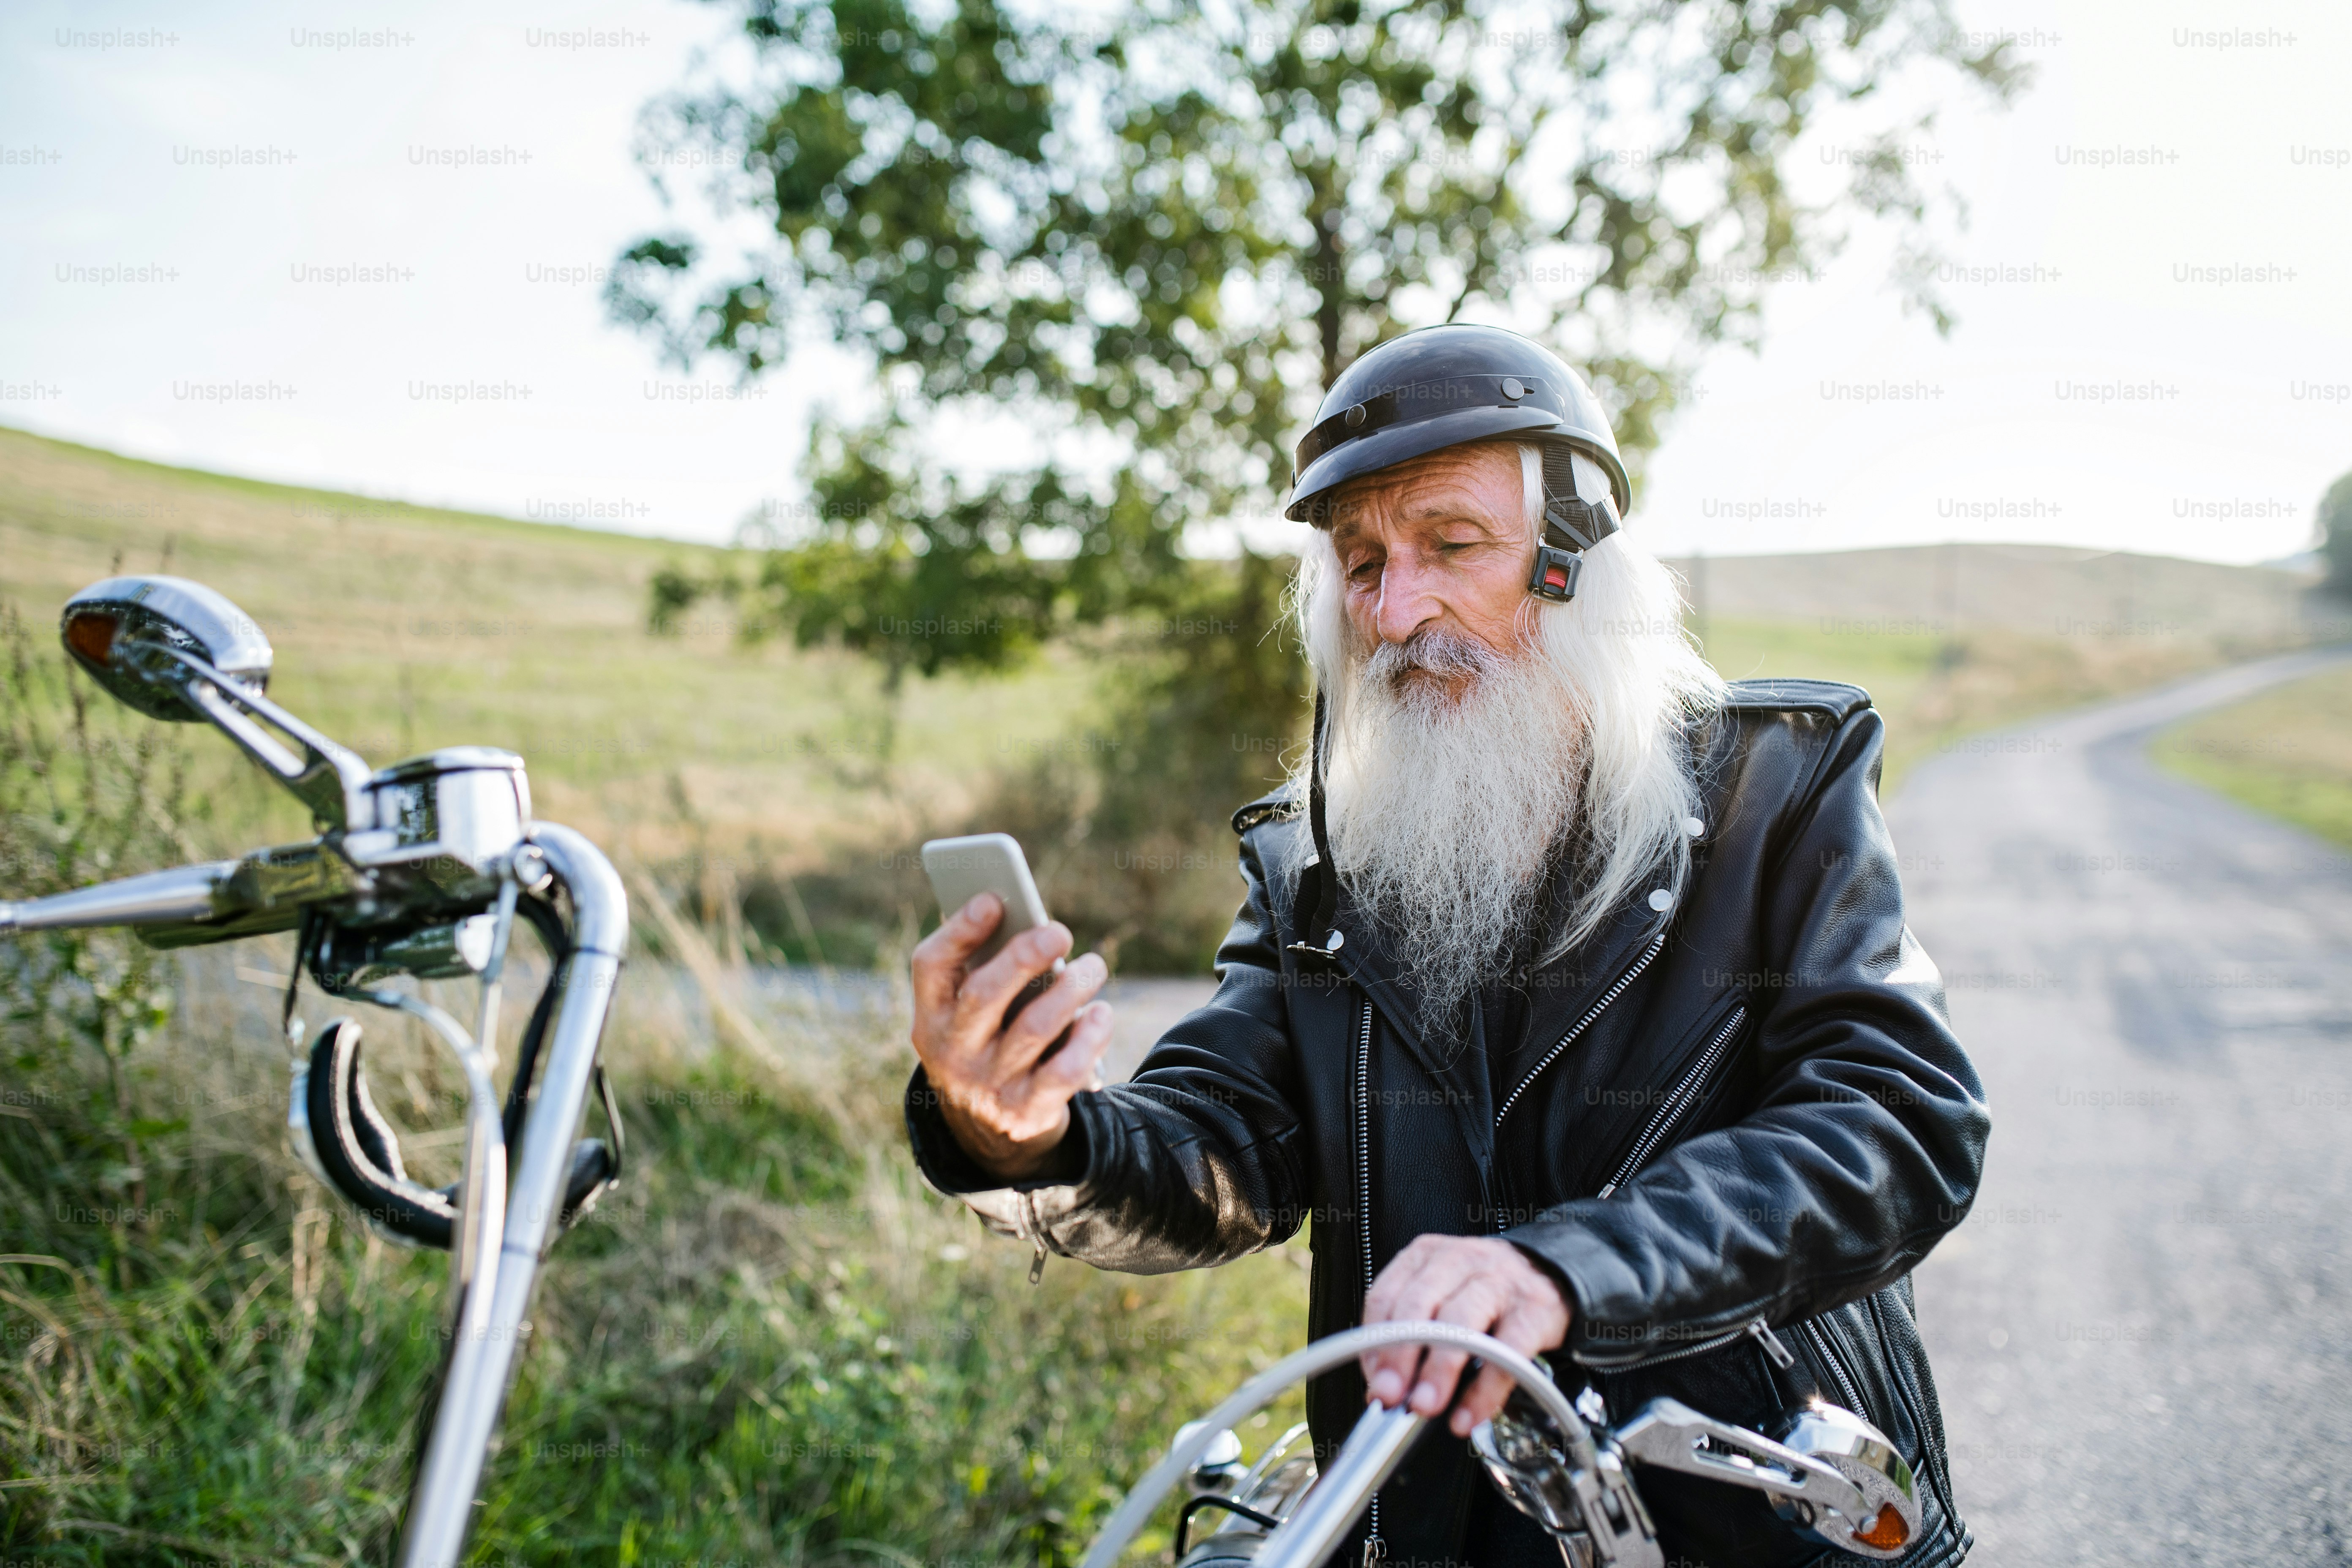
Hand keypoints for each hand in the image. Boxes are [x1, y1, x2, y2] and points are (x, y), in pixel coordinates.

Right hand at [909, 893, 1115, 1183]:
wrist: (990, 1132)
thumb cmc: (988, 1044)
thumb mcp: (968, 1017)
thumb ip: (985, 971)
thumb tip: (1024, 918)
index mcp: (931, 1018)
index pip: (931, 966)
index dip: (960, 930)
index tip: (993, 899)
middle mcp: (952, 1053)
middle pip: (984, 994)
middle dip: (1024, 956)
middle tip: (1059, 930)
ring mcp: (989, 1086)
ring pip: (1035, 1027)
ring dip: (1071, 988)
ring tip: (1093, 966)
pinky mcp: (1027, 1111)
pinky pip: (1066, 1069)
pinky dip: (1090, 1036)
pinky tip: (1101, 1013)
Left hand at [1360, 1234, 1571, 1437]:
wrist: (1550, 1275)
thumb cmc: (1483, 1293)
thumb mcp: (1441, 1298)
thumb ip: (1410, 1335)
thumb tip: (1385, 1388)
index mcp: (1425, 1256)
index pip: (1385, 1296)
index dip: (1374, 1343)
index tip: (1374, 1382)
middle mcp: (1459, 1261)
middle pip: (1419, 1307)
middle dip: (1399, 1356)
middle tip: (1390, 1397)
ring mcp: (1499, 1282)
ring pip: (1461, 1323)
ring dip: (1439, 1370)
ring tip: (1425, 1406)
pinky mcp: (1534, 1308)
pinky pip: (1507, 1350)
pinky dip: (1486, 1388)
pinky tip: (1470, 1414)